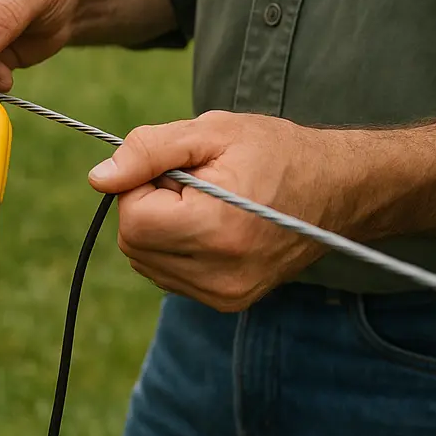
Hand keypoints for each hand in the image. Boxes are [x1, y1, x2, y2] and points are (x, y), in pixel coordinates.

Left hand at [88, 111, 368, 311]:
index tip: (179, 169)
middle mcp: (220, 274)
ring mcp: (225, 295)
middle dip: (149, 207)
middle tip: (195, 184)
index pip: (133, 219)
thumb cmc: (274, 151)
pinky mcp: (228, 302)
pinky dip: (176, 248)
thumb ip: (148, 151)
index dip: (143, 185)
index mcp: (217, 229)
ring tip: (208, 204)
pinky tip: (213, 227)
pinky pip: (169, 275)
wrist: (336, 189)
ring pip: (146, 262)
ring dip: (161, 229)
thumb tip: (98, 178)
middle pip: (134, 244)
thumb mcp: (210, 132)